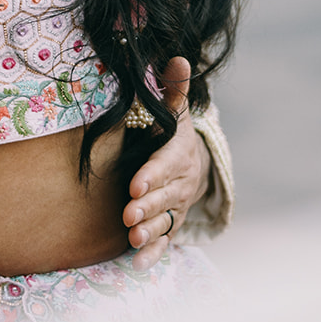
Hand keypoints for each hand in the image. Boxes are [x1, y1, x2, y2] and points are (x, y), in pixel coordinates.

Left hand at [123, 57, 209, 268]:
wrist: (192, 164)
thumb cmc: (173, 132)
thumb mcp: (175, 110)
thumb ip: (173, 88)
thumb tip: (177, 57)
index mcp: (179, 155)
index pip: (166, 165)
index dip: (152, 175)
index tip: (134, 183)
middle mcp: (180, 184)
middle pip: (164, 197)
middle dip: (147, 206)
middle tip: (128, 215)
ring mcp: (176, 207)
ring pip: (165, 220)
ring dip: (150, 231)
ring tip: (132, 238)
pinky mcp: (170, 224)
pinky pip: (165, 242)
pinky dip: (153, 254)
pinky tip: (137, 264)